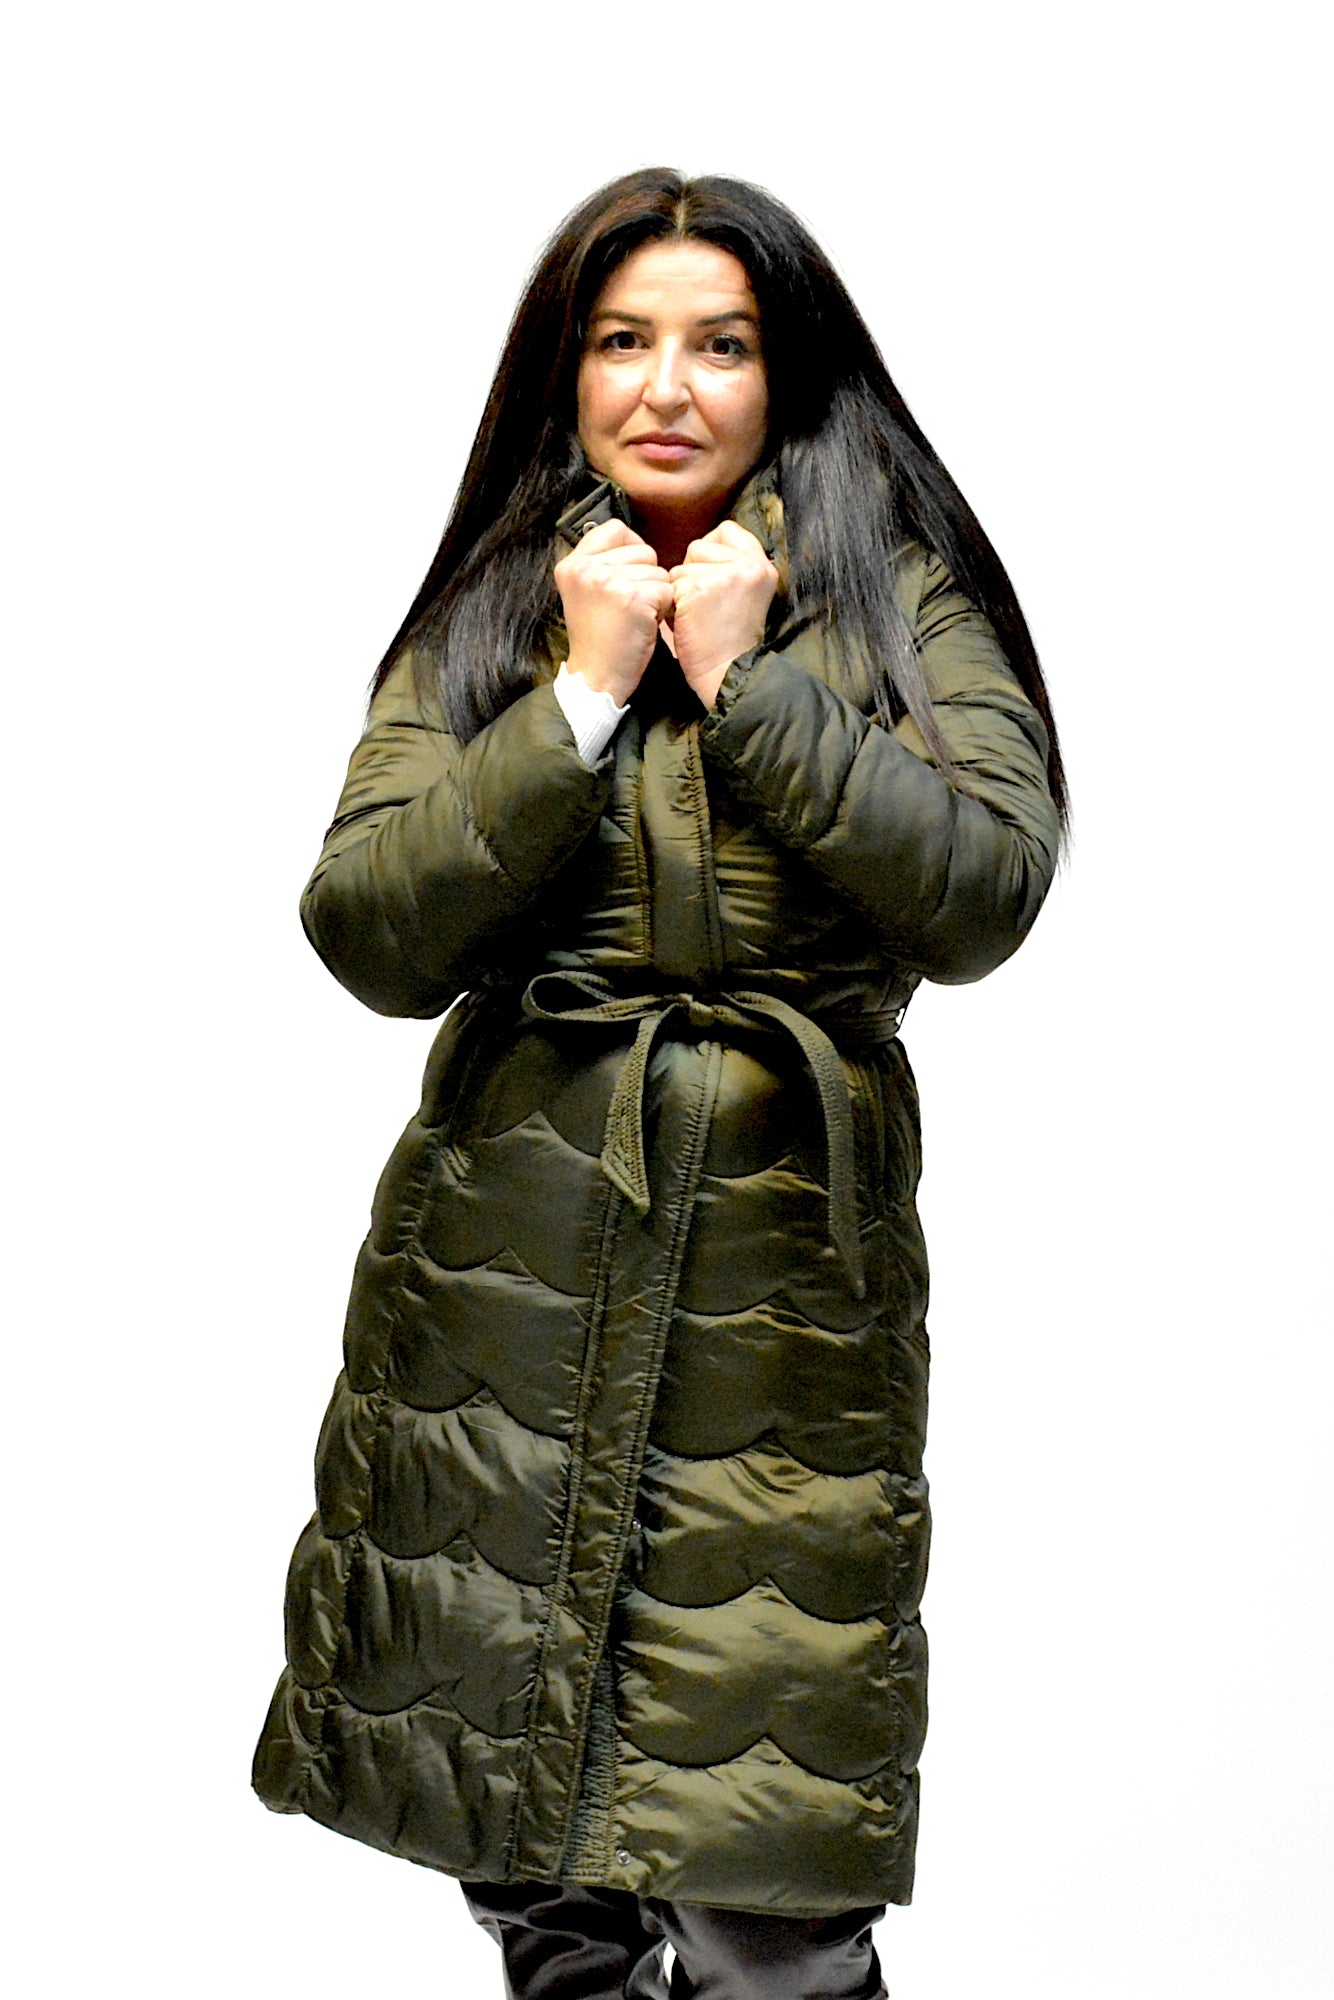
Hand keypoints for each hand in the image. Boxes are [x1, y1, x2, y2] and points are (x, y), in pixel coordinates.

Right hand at [553, 519, 673, 705]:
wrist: (596, 678)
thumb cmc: (599, 640)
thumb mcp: (587, 592)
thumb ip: (602, 564)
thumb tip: (636, 542)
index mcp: (571, 564)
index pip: (615, 528)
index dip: (632, 548)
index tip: (630, 574)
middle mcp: (585, 567)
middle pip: (642, 550)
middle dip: (646, 576)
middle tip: (630, 606)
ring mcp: (607, 580)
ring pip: (658, 570)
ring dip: (656, 594)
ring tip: (636, 617)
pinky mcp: (631, 597)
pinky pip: (666, 589)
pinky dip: (663, 609)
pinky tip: (645, 625)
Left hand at [667, 521, 779, 709]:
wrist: (728, 673)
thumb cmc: (729, 641)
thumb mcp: (744, 595)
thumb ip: (730, 569)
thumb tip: (697, 551)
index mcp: (762, 566)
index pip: (728, 529)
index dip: (710, 548)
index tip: (708, 574)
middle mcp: (748, 565)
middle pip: (699, 546)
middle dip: (692, 572)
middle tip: (704, 604)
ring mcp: (723, 575)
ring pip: (681, 567)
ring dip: (680, 591)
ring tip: (697, 616)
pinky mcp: (697, 588)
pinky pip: (671, 585)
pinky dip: (671, 605)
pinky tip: (686, 623)